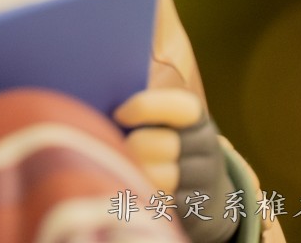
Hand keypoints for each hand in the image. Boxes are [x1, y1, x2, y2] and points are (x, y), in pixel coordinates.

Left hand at [114, 88, 237, 242]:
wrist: (203, 186)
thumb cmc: (163, 140)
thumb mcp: (162, 120)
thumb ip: (138, 109)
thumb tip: (94, 93)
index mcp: (195, 118)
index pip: (179, 107)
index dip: (144, 107)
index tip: (119, 115)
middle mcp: (206, 146)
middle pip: (161, 145)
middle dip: (132, 148)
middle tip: (116, 148)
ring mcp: (203, 178)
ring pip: (160, 177)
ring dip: (134, 173)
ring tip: (121, 168)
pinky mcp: (194, 205)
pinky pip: (161, 201)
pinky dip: (141, 194)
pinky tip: (131, 187)